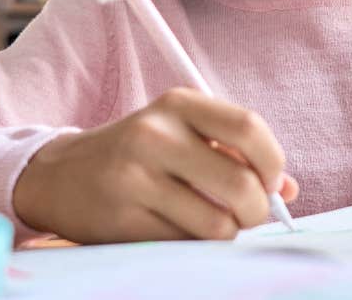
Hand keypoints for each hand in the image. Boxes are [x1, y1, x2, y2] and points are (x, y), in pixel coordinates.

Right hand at [13, 87, 297, 242]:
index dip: (273, 161)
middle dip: (257, 209)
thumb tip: (290, 191)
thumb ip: (236, 156)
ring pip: (216, 223)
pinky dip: (197, 245)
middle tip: (249, 214)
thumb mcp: (182, 135)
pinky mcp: (122, 218)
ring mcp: (135, 177)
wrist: (61, 175)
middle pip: (239, 183)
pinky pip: (185, 244)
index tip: (271, 181)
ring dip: (228, 232)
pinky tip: (183, 230)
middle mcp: (156, 134)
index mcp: (178, 105)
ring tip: (215, 223)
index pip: (248, 127)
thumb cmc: (139, 154)